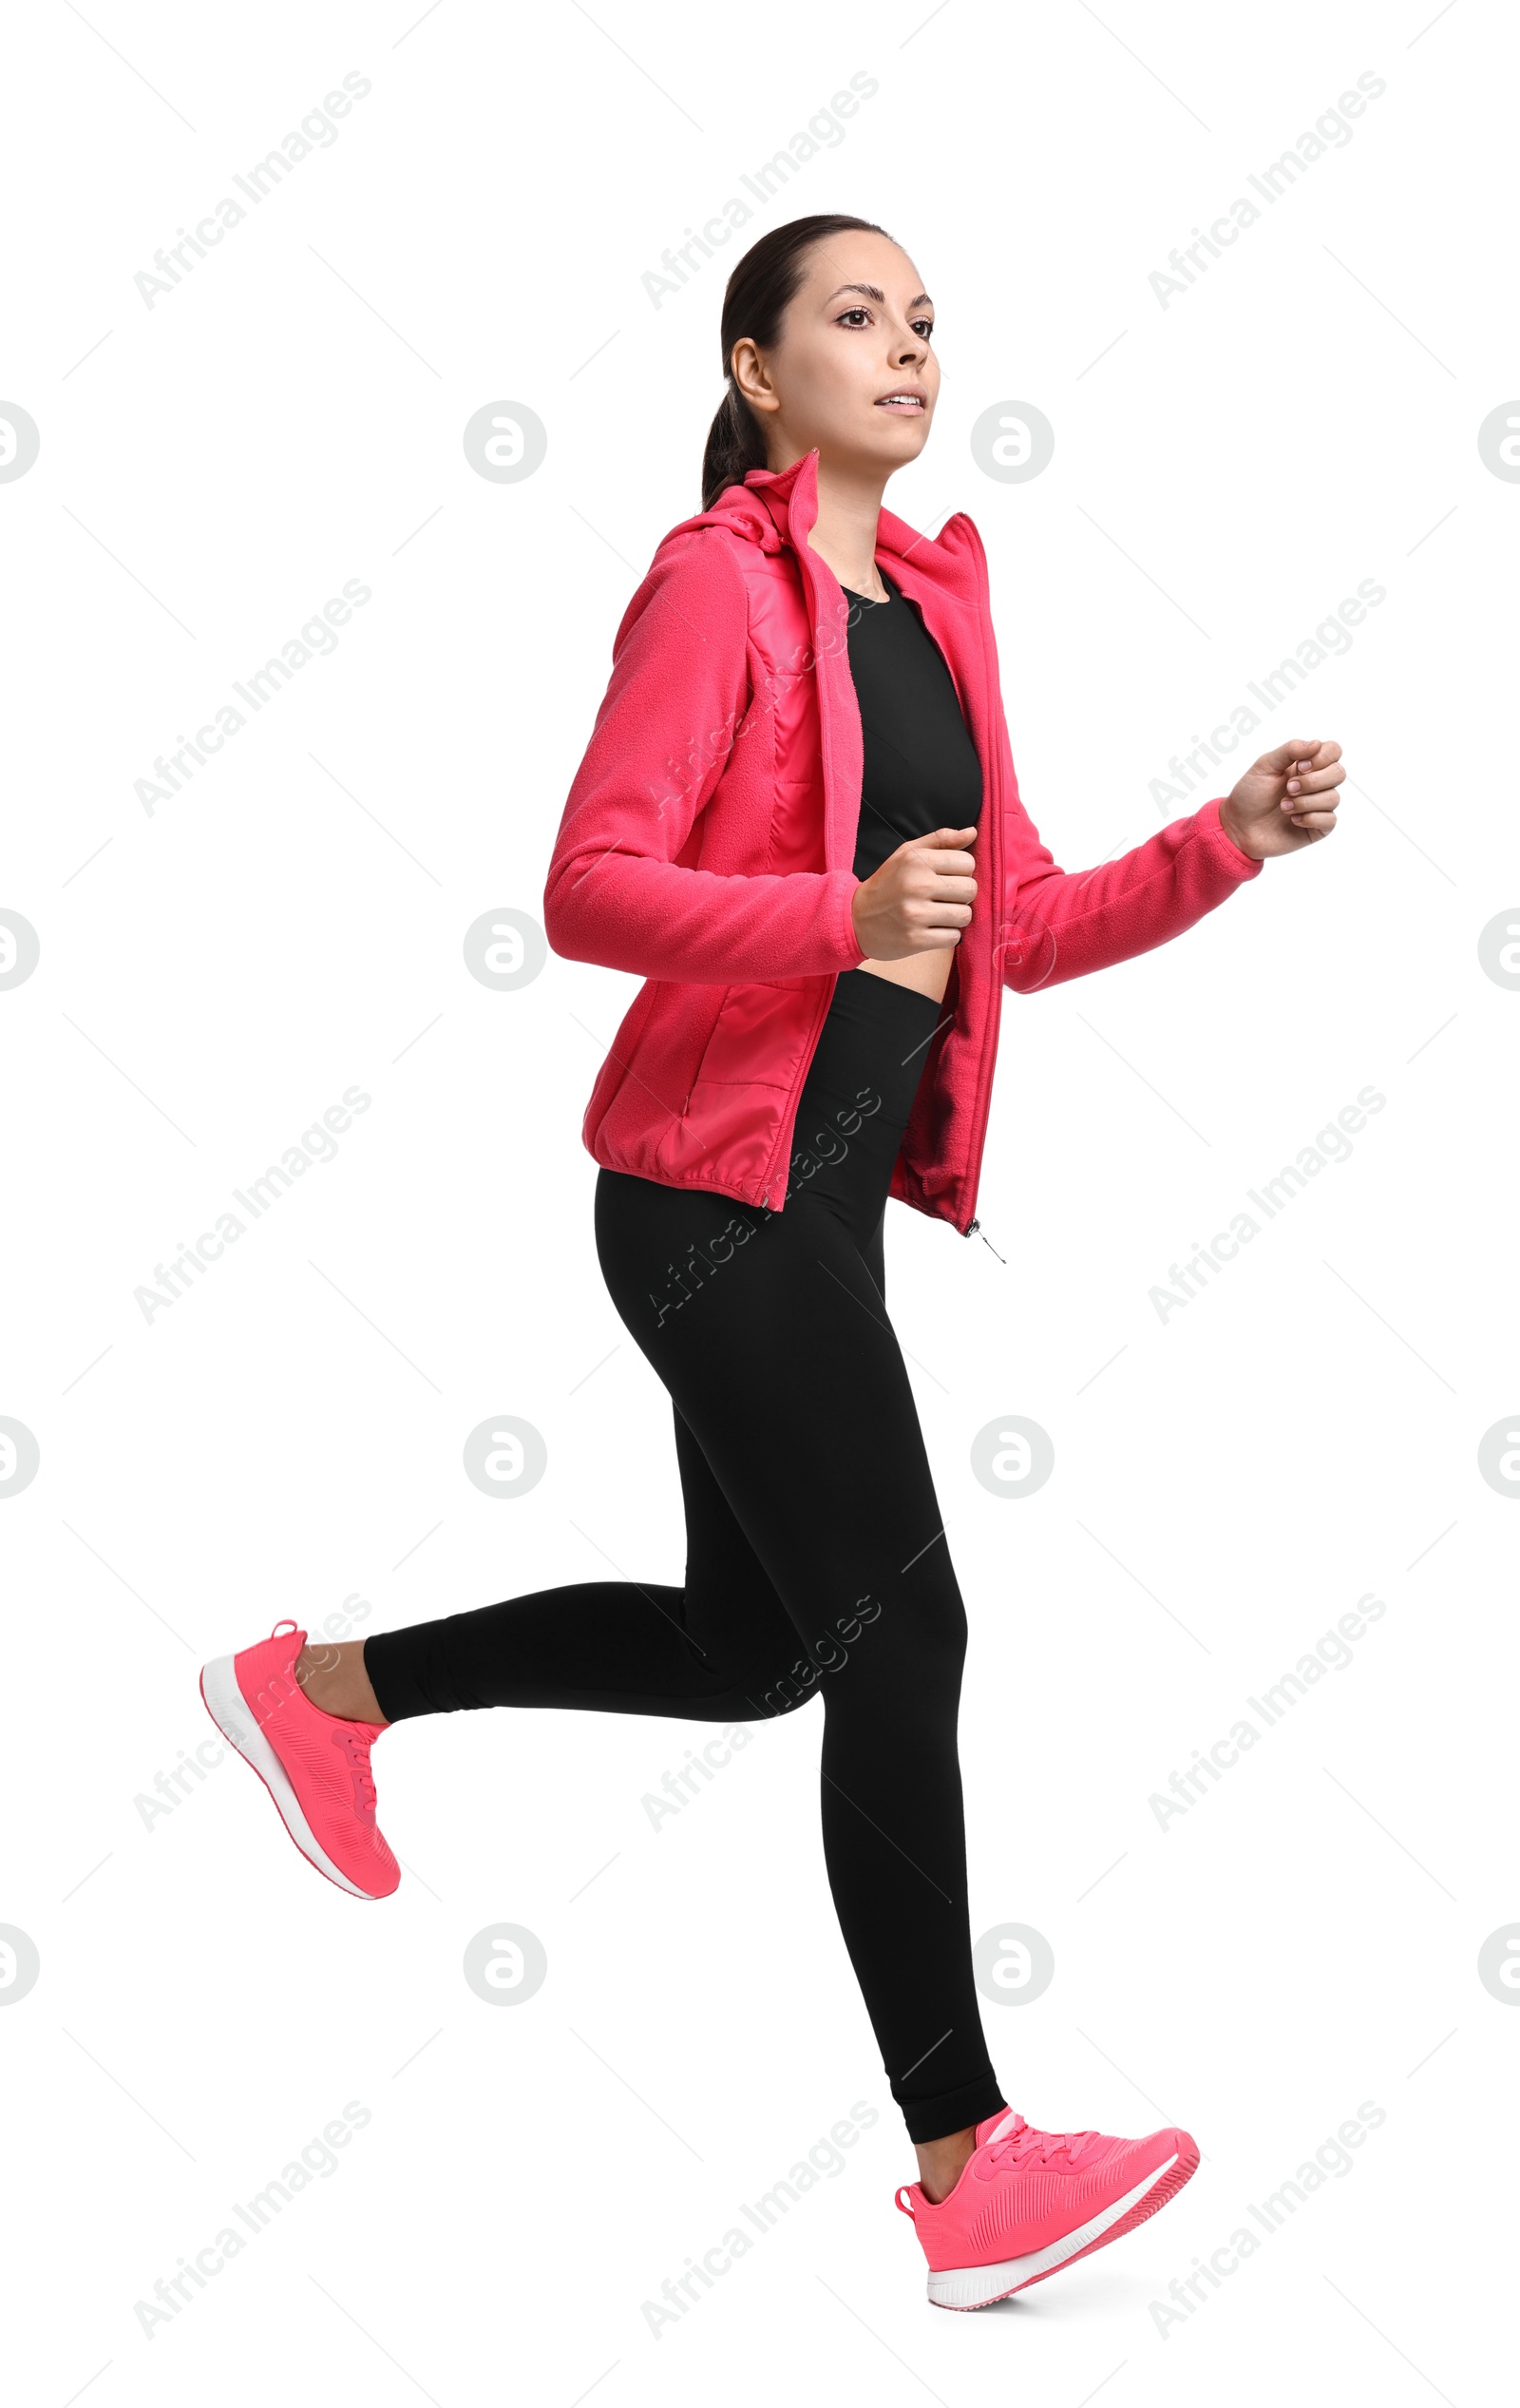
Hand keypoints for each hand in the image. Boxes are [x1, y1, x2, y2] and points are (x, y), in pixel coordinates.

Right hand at [850, 827, 977, 958]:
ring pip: (965, 915)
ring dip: (956, 917)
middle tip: (944, 898)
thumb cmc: (887, 883)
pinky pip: (953, 938)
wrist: (855, 919)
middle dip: (962, 895)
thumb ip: (941, 840)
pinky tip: (932, 929)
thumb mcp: (907, 853)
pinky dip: (947, 935)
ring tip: (939, 914)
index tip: (946, 877)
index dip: (962, 871)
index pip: (967, 863)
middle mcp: (916, 885)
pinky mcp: (915, 940)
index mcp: (916, 860)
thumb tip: (972, 833)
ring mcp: (915, 914)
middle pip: (970, 889)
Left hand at [1219, 739, 1345, 860]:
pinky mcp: (1318, 827)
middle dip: (1313, 781)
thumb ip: (1290, 750)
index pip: (1333, 751)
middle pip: (1339, 773)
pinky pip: (1330, 819)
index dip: (1322, 757)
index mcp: (1307, 764)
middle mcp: (1317, 783)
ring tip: (1284, 807)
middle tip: (1289, 788)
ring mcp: (1319, 805)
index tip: (1299, 766)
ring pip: (1333, 797)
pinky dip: (1310, 818)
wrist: (1238, 826)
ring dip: (1306, 801)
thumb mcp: (1265, 765)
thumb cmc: (1250, 794)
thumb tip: (1316, 743)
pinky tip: (1292, 820)